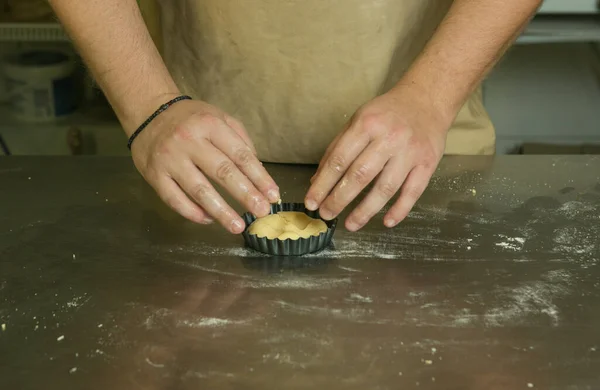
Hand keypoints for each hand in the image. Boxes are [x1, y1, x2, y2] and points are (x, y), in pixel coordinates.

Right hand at [130, 96, 279, 233]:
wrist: (148, 112)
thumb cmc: (190, 118)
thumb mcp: (219, 117)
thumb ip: (240, 141)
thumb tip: (259, 172)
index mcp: (210, 125)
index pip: (240, 155)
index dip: (259, 177)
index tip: (273, 195)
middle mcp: (189, 141)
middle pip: (222, 172)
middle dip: (245, 195)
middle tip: (261, 212)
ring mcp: (170, 159)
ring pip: (199, 190)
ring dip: (221, 211)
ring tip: (237, 226)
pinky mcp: (153, 174)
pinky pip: (174, 199)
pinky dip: (192, 213)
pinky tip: (208, 220)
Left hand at [305, 86, 448, 230]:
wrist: (427, 100)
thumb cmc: (387, 112)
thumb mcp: (358, 120)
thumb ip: (337, 149)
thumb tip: (317, 181)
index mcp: (367, 124)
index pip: (340, 159)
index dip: (323, 184)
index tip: (312, 202)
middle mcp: (389, 137)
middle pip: (360, 175)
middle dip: (339, 199)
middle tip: (326, 214)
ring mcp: (410, 152)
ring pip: (385, 188)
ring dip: (365, 210)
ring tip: (350, 224)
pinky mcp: (428, 163)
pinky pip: (413, 192)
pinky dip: (400, 210)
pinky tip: (386, 222)